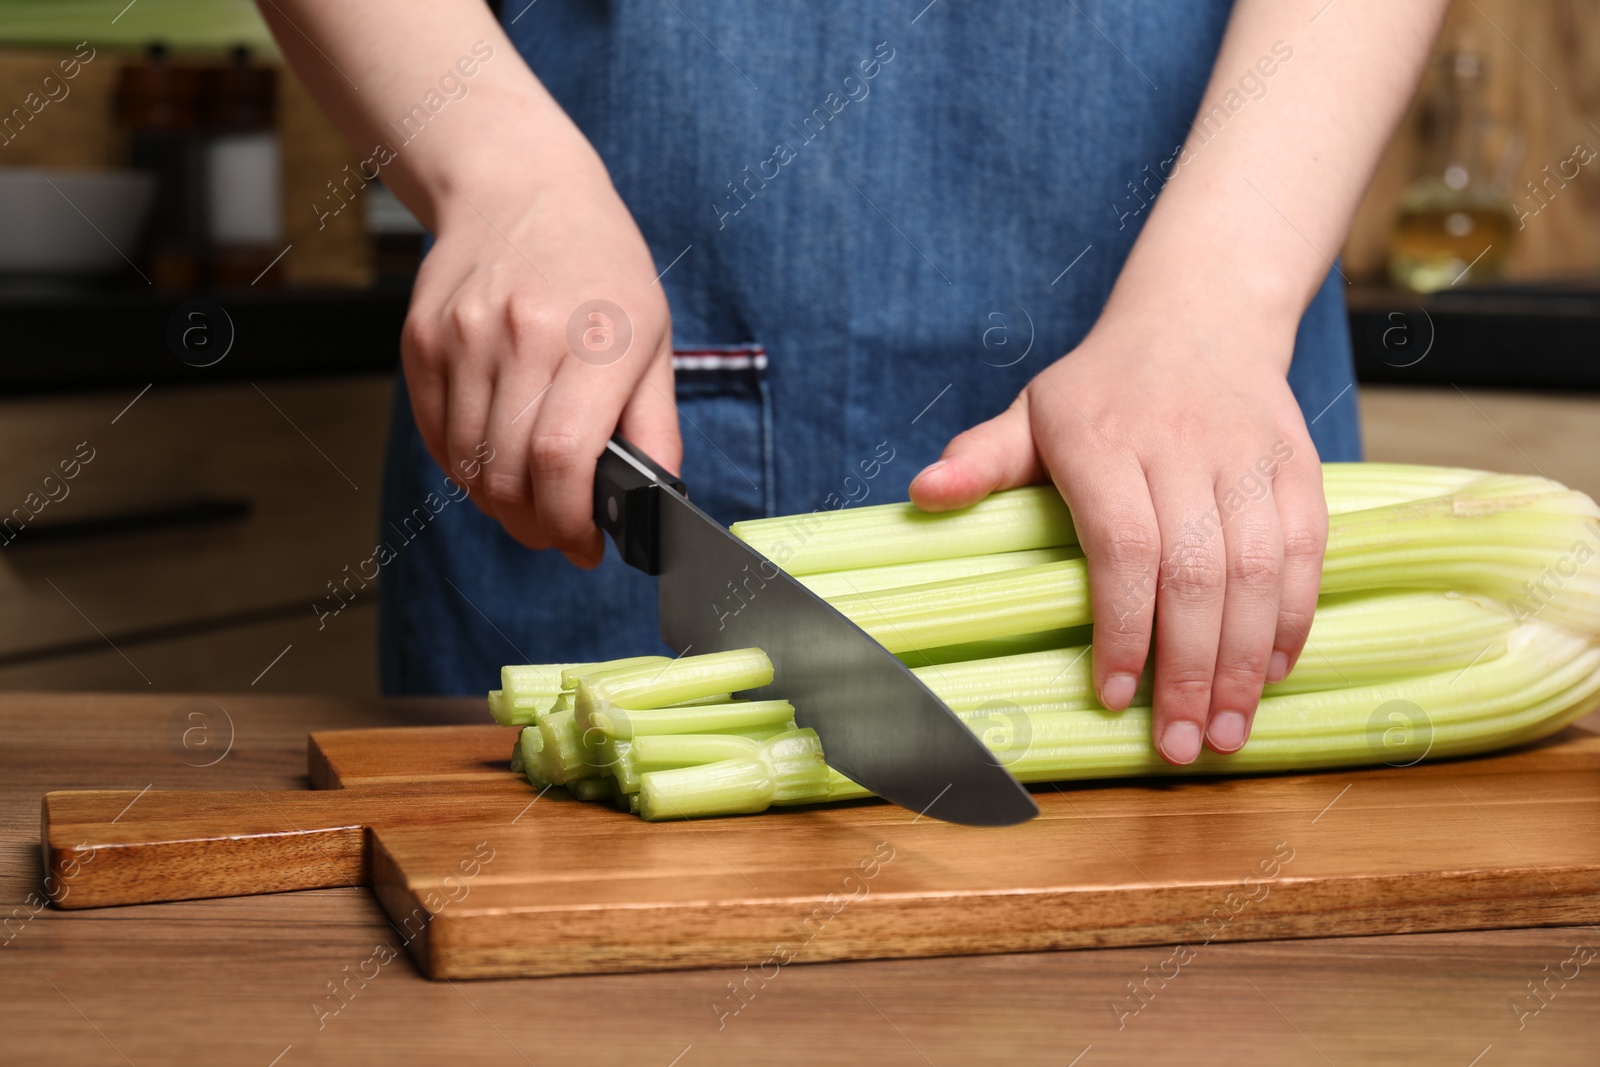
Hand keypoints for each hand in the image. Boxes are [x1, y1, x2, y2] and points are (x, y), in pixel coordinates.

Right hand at [401, 150, 679, 566]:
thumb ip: (655, 425)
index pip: (563, 458)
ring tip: (528, 502)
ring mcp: (462, 336)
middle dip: (535, 527)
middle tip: (557, 535)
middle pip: (508, 473)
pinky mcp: (420, 340)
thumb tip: (654, 503)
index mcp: (595, 337)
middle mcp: (522, 335)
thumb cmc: (599, 264)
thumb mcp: (653, 334)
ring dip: (497, 504)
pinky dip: (463, 469)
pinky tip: (493, 464)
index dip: (568, 522)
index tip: (584, 547)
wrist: (518, 185)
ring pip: (466, 464)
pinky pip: (435, 435)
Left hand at [909, 311, 1327, 762]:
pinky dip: (1291, 617)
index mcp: (1103, 440)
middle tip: (1179, 748)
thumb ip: (981, 460)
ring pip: (1256, 570)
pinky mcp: (1297, 465)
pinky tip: (1269, 672)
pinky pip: (1303, 549)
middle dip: (1189, 670)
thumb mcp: (1030, 413)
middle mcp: (1181, 446)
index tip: (1114, 697)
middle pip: (1195, 572)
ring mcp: (1246, 455)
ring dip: (1243, 661)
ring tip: (1224, 732)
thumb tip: (923, 495)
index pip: (1122, 546)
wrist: (1200, 318)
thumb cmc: (1099, 389)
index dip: (1123, 627)